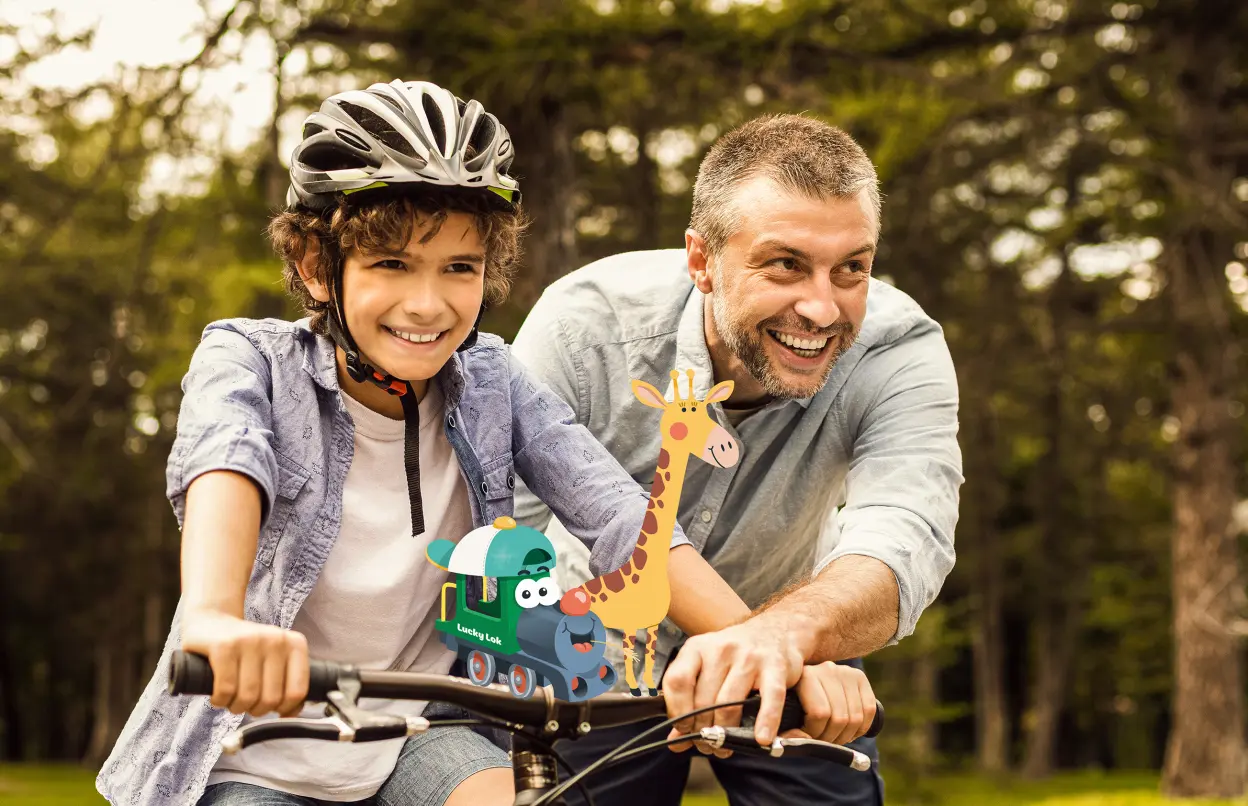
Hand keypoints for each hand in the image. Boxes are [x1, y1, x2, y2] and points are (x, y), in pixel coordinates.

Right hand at [180, 608, 308, 717]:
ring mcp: (250, 640)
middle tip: (246, 703)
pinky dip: (220, 700)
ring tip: (232, 699)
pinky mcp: (224, 646)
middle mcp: (275, 639)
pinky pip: (226, 689)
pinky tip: (218, 695)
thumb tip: (293, 713)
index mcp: (294, 643)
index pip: (297, 691)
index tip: (272, 709)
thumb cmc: (245, 648)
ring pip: (248, 696)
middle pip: (271, 698)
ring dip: (236, 707)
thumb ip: (288, 682)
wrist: (211, 621)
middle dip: (256, 710)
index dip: (284, 709)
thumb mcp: (274, 659)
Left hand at [661, 615, 805, 755]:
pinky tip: (761, 737)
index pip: (677, 681)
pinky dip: (766, 721)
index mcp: (698, 647)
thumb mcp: (706, 667)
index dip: (677, 711)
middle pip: (703, 699)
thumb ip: (688, 700)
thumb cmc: (734, 654)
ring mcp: (749, 656)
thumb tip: (675, 740)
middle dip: (703, 730)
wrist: (774, 630)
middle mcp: (721, 649)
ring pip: (729, 704)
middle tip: (707, 745)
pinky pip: (769, 698)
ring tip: (725, 746)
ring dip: (726, 733)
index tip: (682, 729)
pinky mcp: (775, 666)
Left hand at [782, 661, 876, 745]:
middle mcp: (827, 670)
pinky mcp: (860, 677)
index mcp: (806, 676)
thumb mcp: (787, 712)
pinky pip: (869, 711)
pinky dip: (861, 729)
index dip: (816, 733)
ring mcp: (846, 672)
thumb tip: (799, 739)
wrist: (807, 679)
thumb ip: (790, 729)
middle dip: (831, 738)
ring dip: (845, 736)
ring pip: (855, 718)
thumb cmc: (793, 702)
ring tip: (834, 737)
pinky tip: (849, 731)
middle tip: (823, 742)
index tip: (808, 738)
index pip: (820, 713)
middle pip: (839, 718)